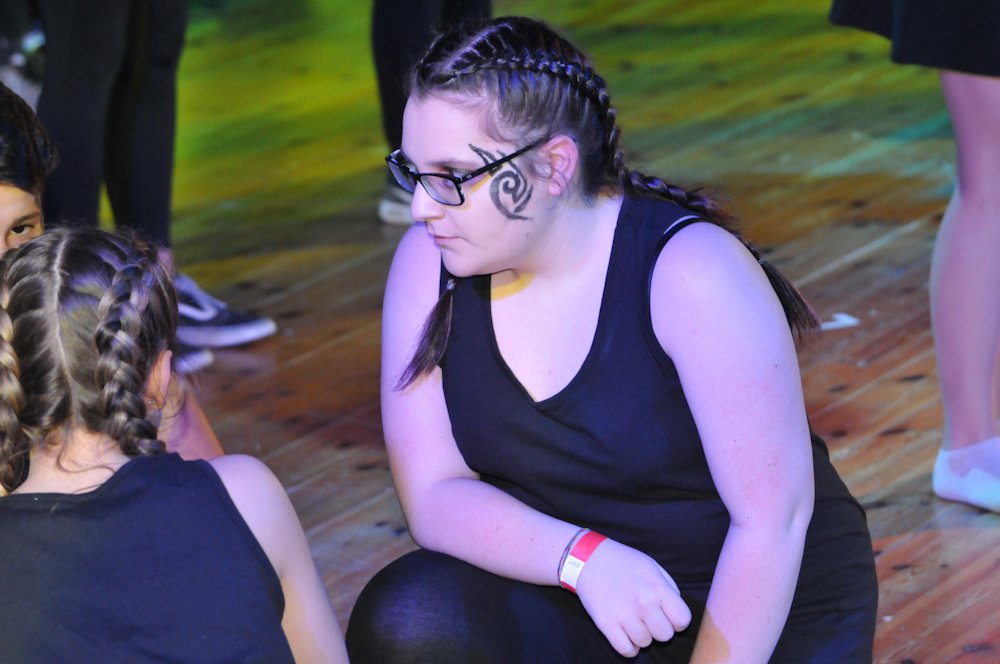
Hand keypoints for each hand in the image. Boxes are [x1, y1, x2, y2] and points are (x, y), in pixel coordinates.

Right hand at [574, 538, 691, 657]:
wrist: (588, 559)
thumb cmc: (623, 562)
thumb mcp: (651, 566)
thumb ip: (668, 587)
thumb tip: (676, 609)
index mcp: (657, 588)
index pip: (682, 619)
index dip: (678, 620)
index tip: (668, 615)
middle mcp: (642, 603)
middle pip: (665, 635)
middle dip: (660, 629)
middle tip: (650, 618)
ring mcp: (624, 615)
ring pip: (645, 643)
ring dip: (642, 635)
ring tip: (635, 621)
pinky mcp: (606, 624)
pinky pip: (626, 650)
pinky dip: (629, 647)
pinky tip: (627, 634)